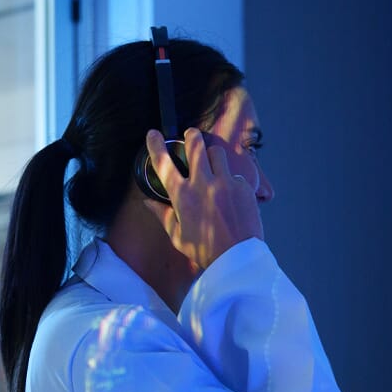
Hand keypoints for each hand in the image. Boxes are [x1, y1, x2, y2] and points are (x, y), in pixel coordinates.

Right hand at [143, 128, 263, 268]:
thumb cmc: (205, 250)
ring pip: (218, 154)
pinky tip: (233, 196)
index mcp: (182, 196)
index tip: (153, 134)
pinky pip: (235, 175)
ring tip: (214, 167)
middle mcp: (203, 184)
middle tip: (191, 134)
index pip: (164, 164)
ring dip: (214, 157)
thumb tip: (147, 202)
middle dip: (192, 136)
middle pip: (196, 146)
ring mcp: (225, 183)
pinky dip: (232, 181)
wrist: (238, 257)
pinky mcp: (243, 187)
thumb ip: (163, 215)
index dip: (156, 146)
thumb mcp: (177, 236)